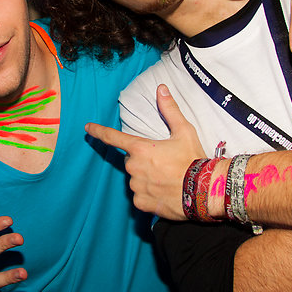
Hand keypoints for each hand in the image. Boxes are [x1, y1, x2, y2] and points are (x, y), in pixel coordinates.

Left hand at [85, 85, 205, 219]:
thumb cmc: (193, 160)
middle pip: (132, 160)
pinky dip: (150, 193)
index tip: (88, 127)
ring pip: (136, 178)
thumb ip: (169, 109)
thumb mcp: (184, 131)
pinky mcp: (142, 203)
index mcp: (141, 149)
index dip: (99, 131)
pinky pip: (141, 195)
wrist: (204, 191)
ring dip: (147, 177)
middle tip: (165, 162)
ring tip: (168, 178)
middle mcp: (134, 168)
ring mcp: (137, 187)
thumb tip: (161, 88)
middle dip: (143, 159)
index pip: (113, 138)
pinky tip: (165, 192)